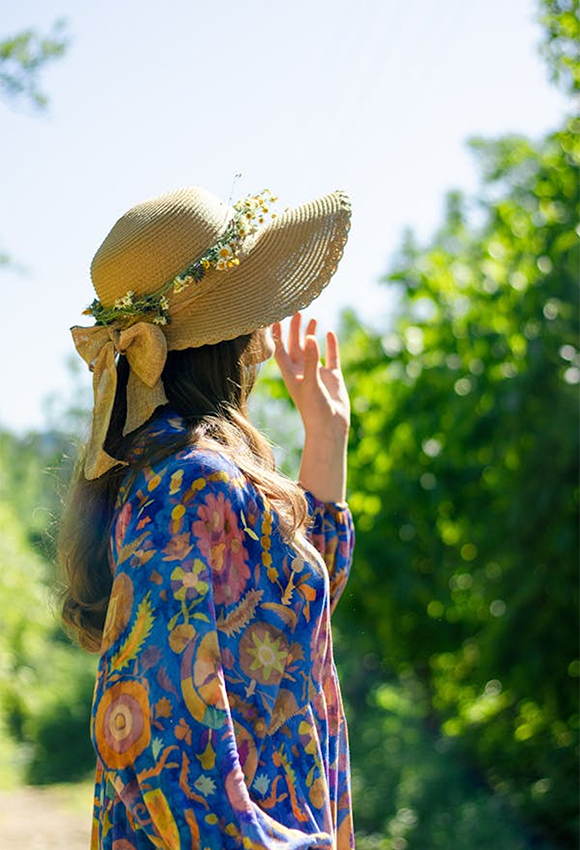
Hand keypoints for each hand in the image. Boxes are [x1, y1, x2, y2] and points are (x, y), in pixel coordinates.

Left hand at [271, 312, 349, 440]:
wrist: (330, 427)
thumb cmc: (314, 408)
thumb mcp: (310, 382)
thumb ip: (310, 359)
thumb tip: (310, 336)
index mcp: (291, 374)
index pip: (280, 350)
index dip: (276, 335)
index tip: (274, 318)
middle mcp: (302, 372)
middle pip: (296, 346)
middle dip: (295, 330)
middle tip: (297, 312)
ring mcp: (318, 374)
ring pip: (312, 349)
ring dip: (311, 335)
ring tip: (313, 319)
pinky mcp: (333, 378)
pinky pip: (331, 357)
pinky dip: (330, 345)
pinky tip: (330, 333)